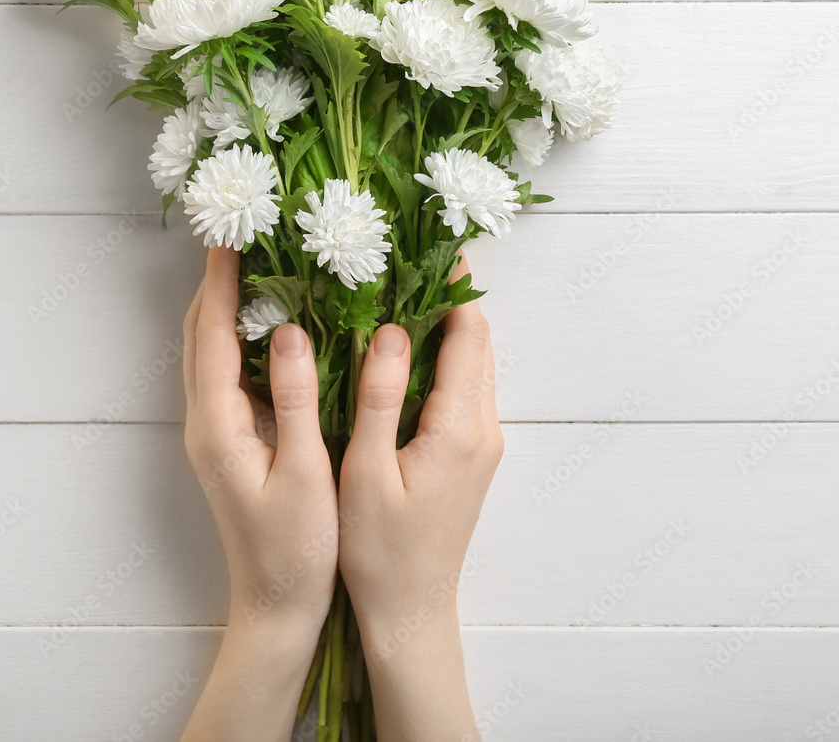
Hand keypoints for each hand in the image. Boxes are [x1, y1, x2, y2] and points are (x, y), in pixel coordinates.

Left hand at [180, 246, 337, 741]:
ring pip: (207, 355)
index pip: (213, 340)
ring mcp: (211, 434)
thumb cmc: (296, 548)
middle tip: (242, 242)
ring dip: (222, 310)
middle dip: (215, 287)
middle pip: (199, 339)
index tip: (231, 241)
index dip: (222, 288)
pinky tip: (267, 329)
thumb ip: (296, 400)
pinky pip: (223, 375)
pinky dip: (235, 339)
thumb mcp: (304, 473)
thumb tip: (293, 332)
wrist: (276, 603)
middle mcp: (204, 424)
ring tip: (253, 271)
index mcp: (218, 428)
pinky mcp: (225, 442)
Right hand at [338, 253, 502, 739]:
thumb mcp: (368, 473)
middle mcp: (484, 428)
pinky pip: (466, 387)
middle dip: (451, 294)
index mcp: (460, 426)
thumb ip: (382, 397)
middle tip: (412, 253)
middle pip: (478, 341)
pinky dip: (446, 355)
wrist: (413, 611)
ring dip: (449, 324)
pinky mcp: (473, 454)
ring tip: (405, 287)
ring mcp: (483, 442)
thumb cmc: (380, 551)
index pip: (468, 333)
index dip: (453, 285)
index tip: (433, 241)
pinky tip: (409, 347)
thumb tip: (390, 330)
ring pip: (474, 363)